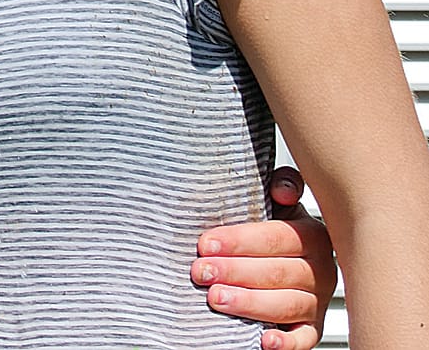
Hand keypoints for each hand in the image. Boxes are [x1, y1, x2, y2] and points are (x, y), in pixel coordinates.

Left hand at [190, 167, 336, 349]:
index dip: (240, 241)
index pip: (278, 238)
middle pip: (279, 272)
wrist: (279, 255)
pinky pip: (304, 338)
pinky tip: (264, 341)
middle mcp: (320, 270)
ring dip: (250, 303)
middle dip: (235, 272)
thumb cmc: (269, 227)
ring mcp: (316, 301)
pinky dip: (287, 343)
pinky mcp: (310, 327)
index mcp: (312, 235)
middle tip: (200, 272)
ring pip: (287, 305)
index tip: (205, 244)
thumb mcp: (274, 201)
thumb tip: (282, 190)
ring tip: (216, 298)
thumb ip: (282, 185)